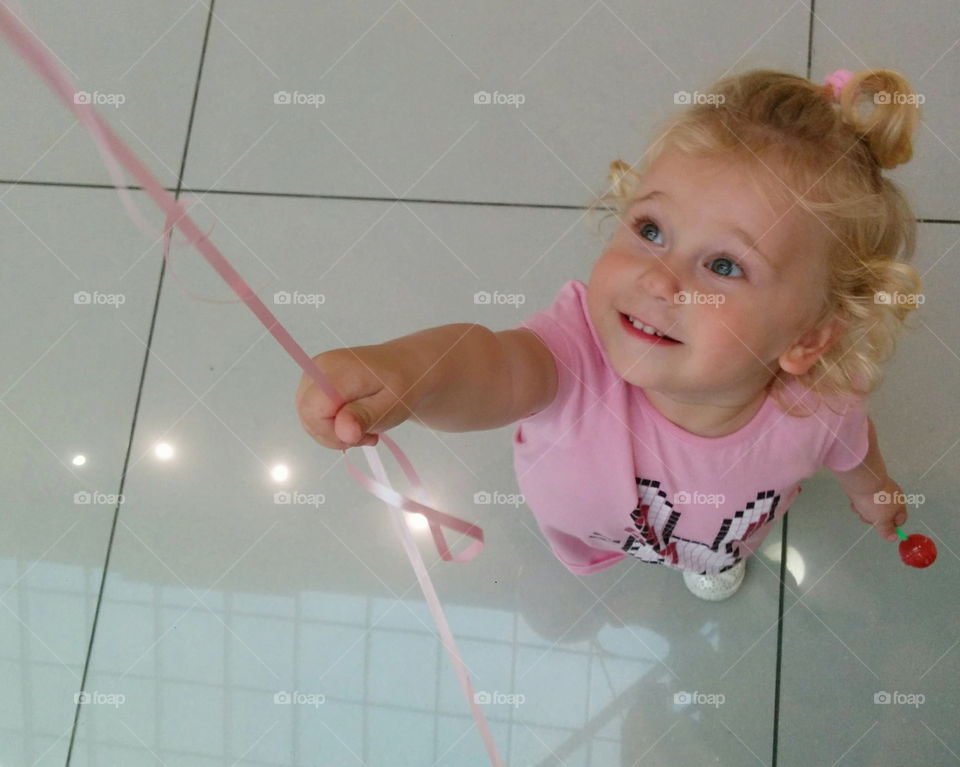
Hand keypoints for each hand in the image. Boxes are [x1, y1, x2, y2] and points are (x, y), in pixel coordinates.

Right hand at [294, 343, 424, 450]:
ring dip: (334, 432)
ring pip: (308, 417)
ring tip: (364, 427)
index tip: (360, 436)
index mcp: (338, 370)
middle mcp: (319, 367)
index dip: (331, 433)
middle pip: (307, 416)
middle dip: (334, 435)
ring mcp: (314, 372)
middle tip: (365, 434)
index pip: (312, 411)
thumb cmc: (402, 386)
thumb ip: (365, 417)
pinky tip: (354, 420)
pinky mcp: (314, 380)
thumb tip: (344, 433)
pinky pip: (312, 412)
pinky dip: (331, 424)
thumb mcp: (390, 406)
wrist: (405, 366)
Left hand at [848, 477, 908, 542]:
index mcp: (900, 504)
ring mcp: (879, 490)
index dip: (891, 526)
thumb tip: (894, 538)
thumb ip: (887, 530)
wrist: (861, 479)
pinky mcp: (868, 485)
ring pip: (872, 506)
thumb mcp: (881, 520)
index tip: (881, 528)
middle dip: (873, 517)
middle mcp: (892, 496)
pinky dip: (859, 500)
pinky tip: (854, 500)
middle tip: (866, 516)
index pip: (900, 520)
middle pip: (884, 514)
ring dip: (863, 509)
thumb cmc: (875, 502)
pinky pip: (865, 497)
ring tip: (858, 506)